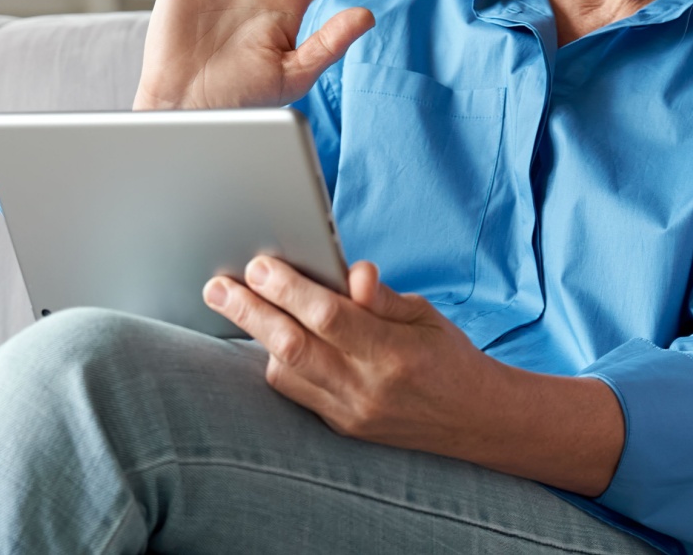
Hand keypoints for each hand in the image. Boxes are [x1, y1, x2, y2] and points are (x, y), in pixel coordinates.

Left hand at [202, 258, 502, 452]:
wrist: (476, 421)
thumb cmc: (448, 356)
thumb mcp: (425, 315)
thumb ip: (382, 297)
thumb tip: (352, 272)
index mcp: (394, 353)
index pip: (328, 317)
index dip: (288, 288)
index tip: (259, 264)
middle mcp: (367, 389)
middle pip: (293, 348)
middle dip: (249, 313)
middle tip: (216, 287)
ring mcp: (351, 414)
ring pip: (286, 375)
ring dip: (258, 337)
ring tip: (235, 302)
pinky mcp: (341, 428)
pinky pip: (296, 394)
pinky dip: (278, 362)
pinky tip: (268, 337)